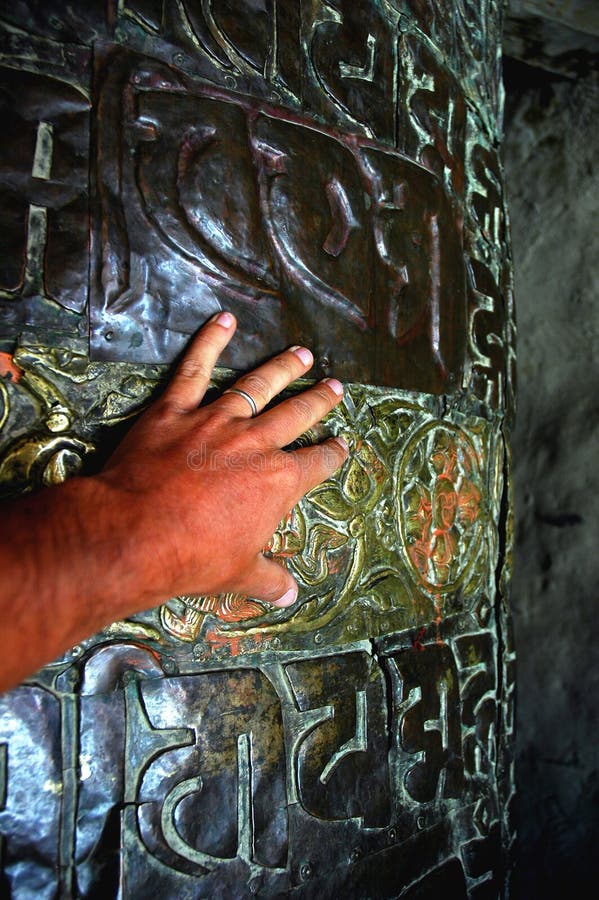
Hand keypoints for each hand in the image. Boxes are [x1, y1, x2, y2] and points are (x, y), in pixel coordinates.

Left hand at [96, 311, 348, 609]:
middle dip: (319, 401)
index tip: (341, 446)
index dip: (332, 455)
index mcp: (277, 482)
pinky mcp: (176, 409)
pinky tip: (224, 319)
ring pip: (257, 386)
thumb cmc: (191, 557)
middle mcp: (255, 443)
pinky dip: (209, 340)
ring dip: (282, 368)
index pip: (316, 464)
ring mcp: (216, 421)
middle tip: (335, 387)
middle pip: (296, 415)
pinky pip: (195, 368)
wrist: (135, 533)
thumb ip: (269, 579)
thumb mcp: (238, 574)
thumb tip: (291, 594)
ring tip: (301, 354)